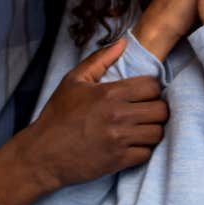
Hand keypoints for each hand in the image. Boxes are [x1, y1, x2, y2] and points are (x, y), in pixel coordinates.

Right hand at [19, 39, 168, 189]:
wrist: (43, 153)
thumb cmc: (58, 114)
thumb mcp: (74, 79)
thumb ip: (101, 58)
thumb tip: (123, 43)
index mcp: (109, 93)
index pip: (152, 86)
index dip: (152, 87)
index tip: (145, 92)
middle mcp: (118, 115)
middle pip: (160, 110)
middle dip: (157, 108)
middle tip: (147, 109)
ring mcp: (119, 140)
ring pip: (157, 133)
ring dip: (152, 128)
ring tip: (142, 126)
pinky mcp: (118, 161)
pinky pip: (146, 153)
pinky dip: (144, 148)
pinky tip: (134, 143)